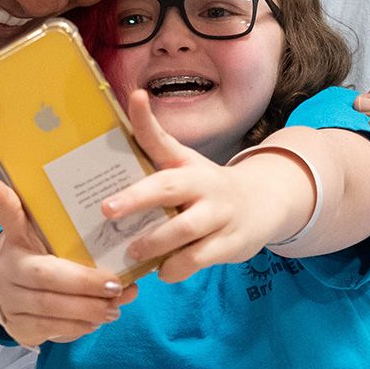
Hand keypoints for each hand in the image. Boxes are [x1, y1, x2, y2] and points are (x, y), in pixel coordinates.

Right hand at [0, 176, 135, 347]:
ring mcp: (10, 299)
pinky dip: (78, 327)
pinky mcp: (18, 326)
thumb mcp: (53, 242)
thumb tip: (126, 268)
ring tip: (114, 307)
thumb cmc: (43, 261)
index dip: (0, 199)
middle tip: (116, 285)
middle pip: (46, 274)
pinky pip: (51, 328)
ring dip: (88, 309)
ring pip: (51, 306)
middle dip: (86, 282)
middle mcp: (9, 267)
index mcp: (17, 239)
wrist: (15, 297)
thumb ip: (87, 244)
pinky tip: (95, 321)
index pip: (9, 215)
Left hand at [102, 91, 299, 282]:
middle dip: (137, 199)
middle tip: (107, 210)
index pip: (163, 139)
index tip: (136, 98)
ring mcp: (220, 214)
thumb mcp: (181, 163)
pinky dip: (176, 267)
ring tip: (132, 251)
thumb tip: (130, 101)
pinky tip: (163, 270)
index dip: (145, 119)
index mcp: (187, 164)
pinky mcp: (231, 243)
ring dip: (155, 243)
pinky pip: (198, 259)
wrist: (262, 204)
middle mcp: (204, 185)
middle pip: (170, 188)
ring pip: (185, 229)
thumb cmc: (205, 185)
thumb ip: (152, 142)